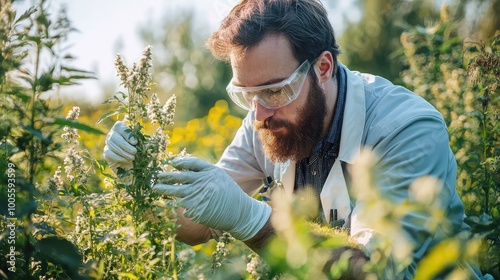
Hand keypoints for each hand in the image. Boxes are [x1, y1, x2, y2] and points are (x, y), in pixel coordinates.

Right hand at [103, 121, 137, 171]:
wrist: (137, 168)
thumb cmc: (141, 154)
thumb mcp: (143, 146)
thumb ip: (140, 140)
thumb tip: (135, 139)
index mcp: (122, 129)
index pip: (119, 126)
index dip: (126, 134)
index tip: (135, 142)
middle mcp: (113, 134)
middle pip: (113, 136)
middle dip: (125, 145)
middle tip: (134, 152)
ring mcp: (108, 144)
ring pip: (111, 144)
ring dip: (123, 152)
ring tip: (132, 158)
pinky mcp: (106, 154)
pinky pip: (108, 153)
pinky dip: (118, 157)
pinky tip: (126, 160)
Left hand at [153, 157, 271, 240]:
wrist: (239, 212)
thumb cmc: (227, 192)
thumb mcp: (218, 176)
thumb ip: (201, 170)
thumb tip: (179, 165)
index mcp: (209, 172)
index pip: (190, 164)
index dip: (179, 162)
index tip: (170, 163)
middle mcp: (202, 183)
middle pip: (179, 177)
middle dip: (165, 176)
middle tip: (155, 176)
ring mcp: (198, 198)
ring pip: (177, 193)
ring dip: (165, 190)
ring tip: (155, 188)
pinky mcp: (196, 211)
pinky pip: (183, 207)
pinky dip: (177, 205)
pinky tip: (175, 205)